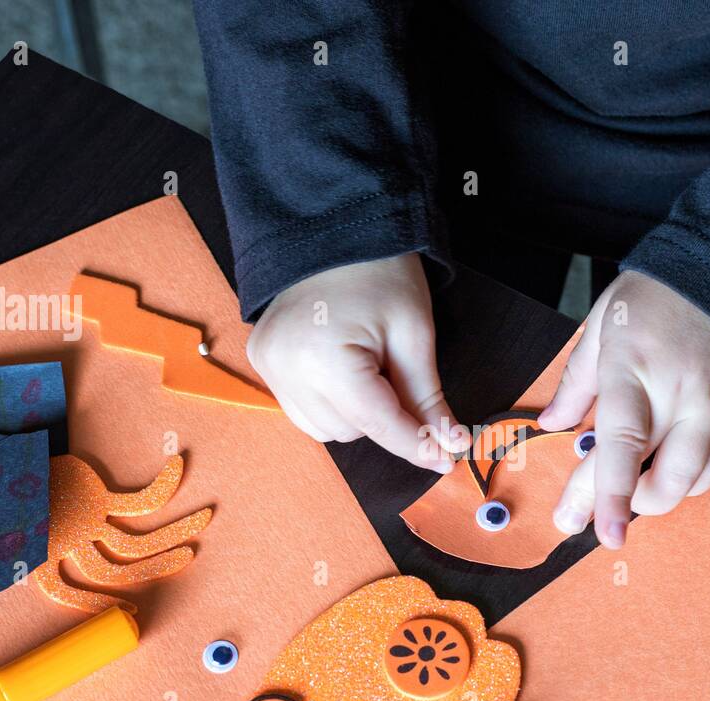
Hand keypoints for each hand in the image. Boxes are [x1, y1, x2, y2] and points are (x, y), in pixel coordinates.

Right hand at [247, 254, 466, 470]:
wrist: (332, 230)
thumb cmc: (379, 273)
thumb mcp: (413, 335)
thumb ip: (427, 399)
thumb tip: (449, 447)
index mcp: (324, 360)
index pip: (377, 423)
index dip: (416, 444)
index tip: (448, 460)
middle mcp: (284, 370)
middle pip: (352, 432)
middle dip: (383, 413)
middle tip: (395, 368)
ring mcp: (266, 366)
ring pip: (326, 429)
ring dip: (355, 412)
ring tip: (364, 362)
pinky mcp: (260, 361)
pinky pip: (303, 410)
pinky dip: (330, 402)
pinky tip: (339, 365)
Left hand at [538, 270, 709, 547]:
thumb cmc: (659, 295)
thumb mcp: (604, 324)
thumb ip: (577, 381)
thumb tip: (553, 425)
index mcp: (636, 369)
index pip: (623, 444)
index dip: (611, 494)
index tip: (602, 533)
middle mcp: (683, 395)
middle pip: (662, 478)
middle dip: (629, 507)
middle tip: (597, 513)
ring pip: (694, 481)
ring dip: (660, 496)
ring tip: (633, 488)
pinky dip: (692, 480)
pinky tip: (671, 471)